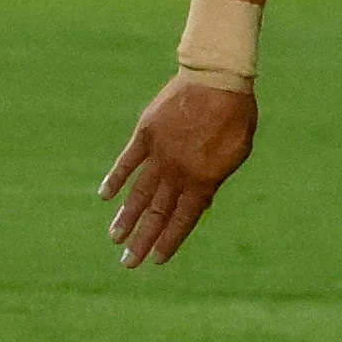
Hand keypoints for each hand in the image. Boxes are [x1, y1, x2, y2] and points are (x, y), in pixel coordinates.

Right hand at [99, 74, 257, 267]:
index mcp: (203, 177)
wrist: (217, 77)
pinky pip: (127, 161)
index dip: (170, 240)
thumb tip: (202, 200)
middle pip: (158, 212)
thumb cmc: (235, 115)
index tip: (156, 260)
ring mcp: (159, 152)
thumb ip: (215, 177)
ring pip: (139, 192)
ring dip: (127, 217)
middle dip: (143, 239)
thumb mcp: (236, 152)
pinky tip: (106, 196)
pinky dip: (116, 178)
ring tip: (114, 238)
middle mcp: (177, 170)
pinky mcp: (145, 133)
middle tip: (128, 263)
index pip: (183, 218)